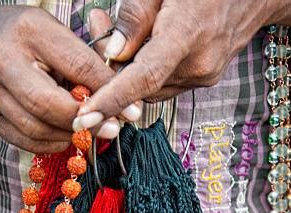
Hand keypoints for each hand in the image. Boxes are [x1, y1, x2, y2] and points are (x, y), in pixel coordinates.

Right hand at [0, 2, 118, 151]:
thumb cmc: (22, 36)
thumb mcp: (55, 33)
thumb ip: (86, 61)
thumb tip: (121, 99)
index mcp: (28, 31)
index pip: (77, 66)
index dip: (108, 92)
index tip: (131, 111)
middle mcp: (2, 61)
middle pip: (50, 105)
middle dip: (86, 121)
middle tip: (110, 127)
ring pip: (38, 129)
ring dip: (70, 136)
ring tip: (87, 129)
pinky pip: (27, 142)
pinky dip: (52, 143)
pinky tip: (64, 135)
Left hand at [78, 0, 290, 121]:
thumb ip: (135, 16)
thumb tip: (111, 53)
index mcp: (188, 33)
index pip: (143, 76)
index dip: (111, 99)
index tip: (86, 118)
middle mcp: (198, 64)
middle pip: (140, 84)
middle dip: (112, 67)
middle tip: (95, 23)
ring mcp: (203, 76)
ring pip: (150, 86)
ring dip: (129, 68)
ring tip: (122, 29)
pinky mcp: (204, 79)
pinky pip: (164, 82)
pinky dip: (148, 71)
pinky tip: (145, 44)